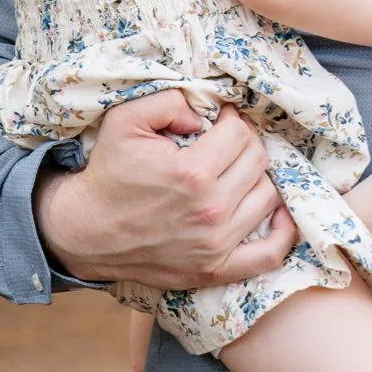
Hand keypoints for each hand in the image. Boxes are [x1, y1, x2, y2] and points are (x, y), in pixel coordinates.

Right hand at [33, 93, 300, 288]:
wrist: (87, 230)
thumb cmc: (109, 173)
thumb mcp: (125, 120)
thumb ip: (167, 101)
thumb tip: (203, 113)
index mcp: (192, 172)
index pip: (239, 134)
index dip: (231, 118)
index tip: (219, 118)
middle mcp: (211, 210)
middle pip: (257, 161)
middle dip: (245, 142)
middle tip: (227, 139)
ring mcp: (217, 244)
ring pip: (267, 197)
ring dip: (257, 177)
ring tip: (236, 169)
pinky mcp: (216, 269)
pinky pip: (270, 253)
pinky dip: (283, 232)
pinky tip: (278, 212)